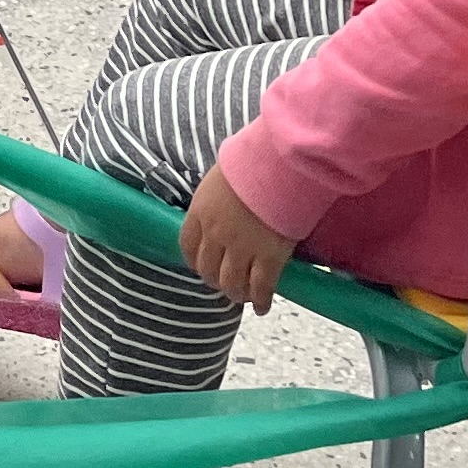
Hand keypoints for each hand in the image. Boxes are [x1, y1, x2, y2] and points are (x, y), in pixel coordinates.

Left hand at [178, 165, 297, 314]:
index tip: (201, 265)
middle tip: (225, 283)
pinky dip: (260, 300)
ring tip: (242, 296)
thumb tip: (223, 194)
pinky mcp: (269, 258)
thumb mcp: (222, 175)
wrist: (279, 165)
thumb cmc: (253, 161)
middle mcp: (216, 234)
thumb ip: (218, 194)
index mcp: (200, 211)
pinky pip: (261, 287)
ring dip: (236, 293)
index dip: (195, 260)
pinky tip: (262, 307)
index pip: (187, 245)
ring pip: (231, 283)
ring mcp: (241, 248)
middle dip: (214, 279)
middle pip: (208, 269)